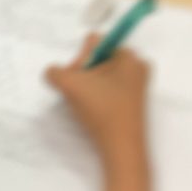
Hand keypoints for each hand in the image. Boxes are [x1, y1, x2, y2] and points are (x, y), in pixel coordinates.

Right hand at [46, 35, 150, 164]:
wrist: (121, 147)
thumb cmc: (102, 110)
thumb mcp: (70, 83)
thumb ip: (55, 71)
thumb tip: (54, 72)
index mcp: (129, 56)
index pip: (95, 42)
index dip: (79, 59)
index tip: (78, 76)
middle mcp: (137, 67)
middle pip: (97, 59)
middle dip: (82, 73)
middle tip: (79, 92)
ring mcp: (136, 86)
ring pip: (100, 77)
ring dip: (86, 87)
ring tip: (84, 104)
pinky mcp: (132, 103)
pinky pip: (106, 90)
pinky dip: (96, 98)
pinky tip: (92, 111)